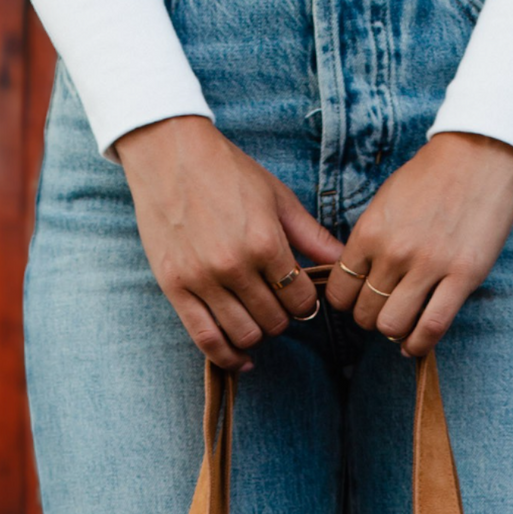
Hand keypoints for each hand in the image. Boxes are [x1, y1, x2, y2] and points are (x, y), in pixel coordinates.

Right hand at [115, 115, 344, 369]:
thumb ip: (311, 235)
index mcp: (265, 242)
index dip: (306, 303)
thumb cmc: (227, 172)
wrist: (169, 154)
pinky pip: (205, 339)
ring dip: (258, 335)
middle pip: (274, 320)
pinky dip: (227, 357)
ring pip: (244, 334)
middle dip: (283, 318)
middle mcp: (234, 266)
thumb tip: (343, 261)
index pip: (300, 299)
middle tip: (277, 305)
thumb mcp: (277, 197)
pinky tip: (241, 359)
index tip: (300, 297)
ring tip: (257, 320)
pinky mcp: (175, 288)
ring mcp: (202, 279)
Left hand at [324, 132, 512, 355]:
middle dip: (370, 319)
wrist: (478, 154)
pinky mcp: (462, 276)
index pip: (340, 291)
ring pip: (393, 326)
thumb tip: (356, 279)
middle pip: (365, 313)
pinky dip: (419, 344)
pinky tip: (416, 344)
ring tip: (402, 324)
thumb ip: (368, 241)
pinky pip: (431, 327)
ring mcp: (429, 265)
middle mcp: (394, 252)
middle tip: (384, 311)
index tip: (358, 301)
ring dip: (394, 332)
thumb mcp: (385, 203)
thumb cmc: (430, 177)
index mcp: (370, 232)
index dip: (347, 304)